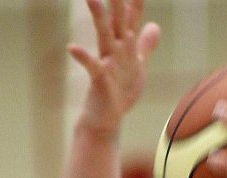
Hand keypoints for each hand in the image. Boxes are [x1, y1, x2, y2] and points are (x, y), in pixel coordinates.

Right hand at [67, 0, 160, 132]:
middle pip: (118, 21)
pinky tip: (71, 48)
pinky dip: (83, 57)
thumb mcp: (138, 65)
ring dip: (99, 17)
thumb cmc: (121, 91)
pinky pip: (92, 66)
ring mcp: (106, 63)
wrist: (106, 118)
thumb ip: (145, 45)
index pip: (132, 19)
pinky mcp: (99, 79)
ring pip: (104, 36)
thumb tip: (155, 25)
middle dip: (118, 2)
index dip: (136, 3)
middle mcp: (115, 50)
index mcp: (126, 46)